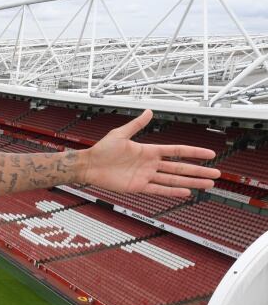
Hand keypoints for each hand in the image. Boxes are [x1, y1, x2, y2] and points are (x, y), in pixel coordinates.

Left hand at [81, 110, 221, 196]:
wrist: (89, 165)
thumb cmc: (102, 149)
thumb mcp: (120, 134)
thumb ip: (136, 125)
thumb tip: (149, 111)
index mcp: (149, 151)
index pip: (177, 151)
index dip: (194, 152)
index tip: (209, 154)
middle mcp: (150, 164)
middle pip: (180, 168)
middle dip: (198, 170)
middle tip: (216, 173)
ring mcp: (146, 176)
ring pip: (173, 180)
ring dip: (191, 182)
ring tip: (208, 184)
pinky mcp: (138, 187)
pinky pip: (158, 190)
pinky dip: (172, 192)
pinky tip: (186, 192)